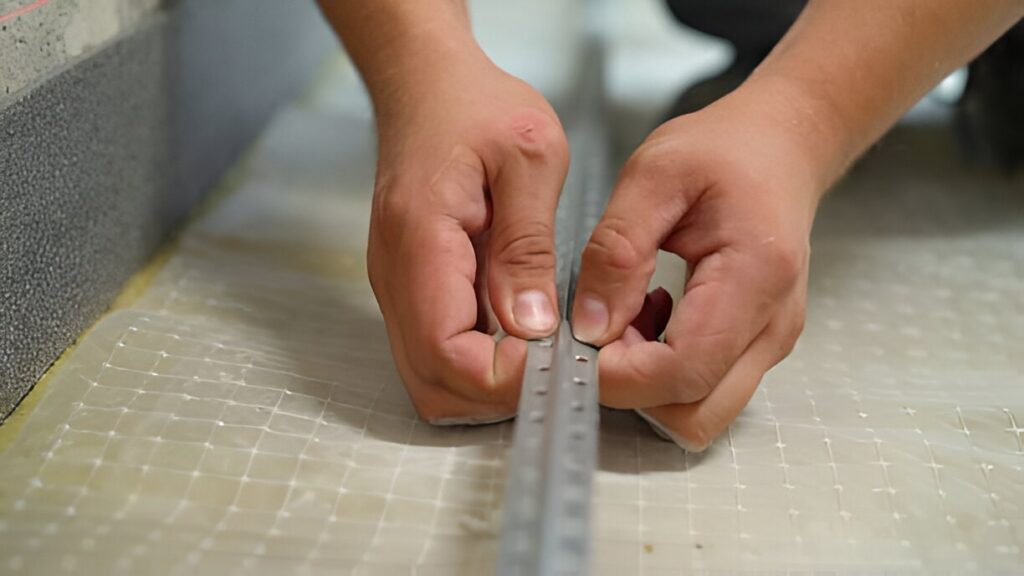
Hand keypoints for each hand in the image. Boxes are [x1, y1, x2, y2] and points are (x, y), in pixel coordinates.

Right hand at [368, 47, 567, 423]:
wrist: (426, 85)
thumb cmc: (474, 106)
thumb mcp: (530, 158)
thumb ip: (529, 247)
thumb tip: (532, 328)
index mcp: (421, 240)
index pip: (445, 352)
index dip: (501, 378)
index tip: (556, 360)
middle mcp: (395, 274)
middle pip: (433, 381)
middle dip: (497, 392)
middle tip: (557, 362)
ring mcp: (397, 286)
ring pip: (430, 376)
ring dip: (488, 381)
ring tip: (543, 347)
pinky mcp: (410, 287)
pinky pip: (436, 349)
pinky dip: (478, 359)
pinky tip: (519, 328)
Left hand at [572, 87, 825, 449]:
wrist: (782, 145)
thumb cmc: (724, 149)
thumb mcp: (653, 176)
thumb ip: (617, 251)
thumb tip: (589, 327)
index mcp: (753, 277)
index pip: (683, 372)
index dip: (620, 375)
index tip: (578, 340)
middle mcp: (772, 326)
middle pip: (695, 413)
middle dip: (632, 388)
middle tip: (599, 329)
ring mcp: (770, 343)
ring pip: (699, 411)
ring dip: (647, 382)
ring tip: (626, 314)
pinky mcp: (756, 345)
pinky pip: (704, 388)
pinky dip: (662, 371)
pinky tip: (646, 316)